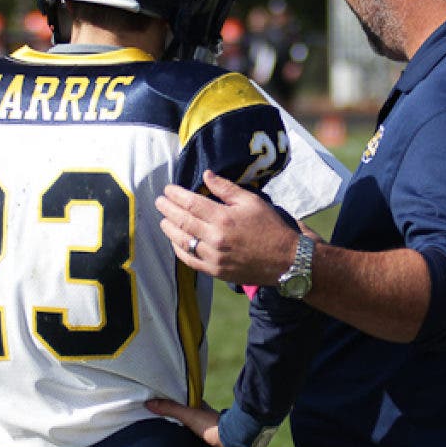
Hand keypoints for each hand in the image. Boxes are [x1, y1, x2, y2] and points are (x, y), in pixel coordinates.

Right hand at [146, 399, 249, 446]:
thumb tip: (149, 403)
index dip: (186, 419)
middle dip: (193, 444)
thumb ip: (170, 409)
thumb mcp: (189, 415)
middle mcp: (216, 433)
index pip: (195, 417)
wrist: (239, 440)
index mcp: (207, 420)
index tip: (173, 424)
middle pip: (202, 439)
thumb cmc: (214, 426)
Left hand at [156, 170, 299, 287]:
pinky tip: (175, 242)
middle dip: (168, 210)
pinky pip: (190, 260)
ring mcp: (213, 257)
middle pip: (182, 221)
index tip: (168, 190)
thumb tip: (206, 175)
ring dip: (170, 229)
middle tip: (159, 202)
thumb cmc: (270, 227)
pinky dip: (179, 250)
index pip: (191, 203)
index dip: (176, 195)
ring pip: (183, 241)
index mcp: (223, 218)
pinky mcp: (216, 271)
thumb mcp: (251, 201)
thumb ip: (226, 188)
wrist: (286, 260)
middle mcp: (215, 238)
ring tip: (163, 220)